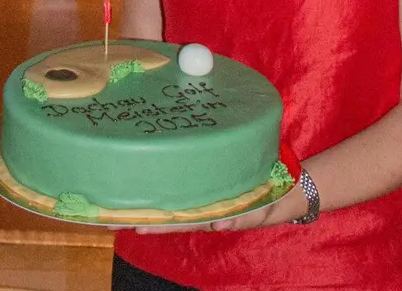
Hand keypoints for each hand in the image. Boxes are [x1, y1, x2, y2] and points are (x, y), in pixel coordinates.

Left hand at [131, 191, 307, 233]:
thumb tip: (218, 225)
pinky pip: (185, 182)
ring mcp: (206, 193)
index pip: (180, 221)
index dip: (157, 222)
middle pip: (168, 212)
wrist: (291, 188)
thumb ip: (247, 217)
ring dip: (147, 199)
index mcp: (214, 215)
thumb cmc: (276, 201)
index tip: (132, 224)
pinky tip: (146, 175)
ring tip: (118, 197)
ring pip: (172, 199)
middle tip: (110, 213)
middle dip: (141, 213)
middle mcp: (204, 207)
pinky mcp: (209, 179)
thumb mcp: (265, 210)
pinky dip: (165, 181)